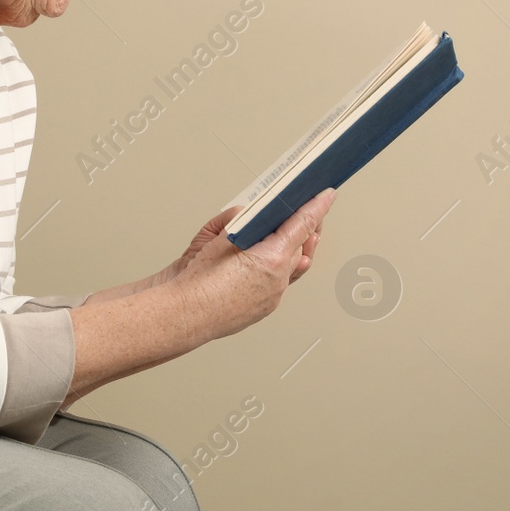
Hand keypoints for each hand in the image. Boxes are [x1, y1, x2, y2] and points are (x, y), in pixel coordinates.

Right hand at [171, 188, 336, 342]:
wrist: (182, 315)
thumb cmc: (195, 281)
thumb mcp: (215, 237)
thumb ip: (237, 220)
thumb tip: (245, 214)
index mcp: (271, 259)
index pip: (302, 225)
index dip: (316, 207)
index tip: (327, 195)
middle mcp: (277, 280)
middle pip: (301, 247)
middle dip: (305, 229)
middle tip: (306, 210)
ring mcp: (272, 297)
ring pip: (292, 268)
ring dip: (295, 251)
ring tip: (297, 236)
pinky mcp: (263, 307)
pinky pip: (279, 283)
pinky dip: (279, 269)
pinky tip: (272, 260)